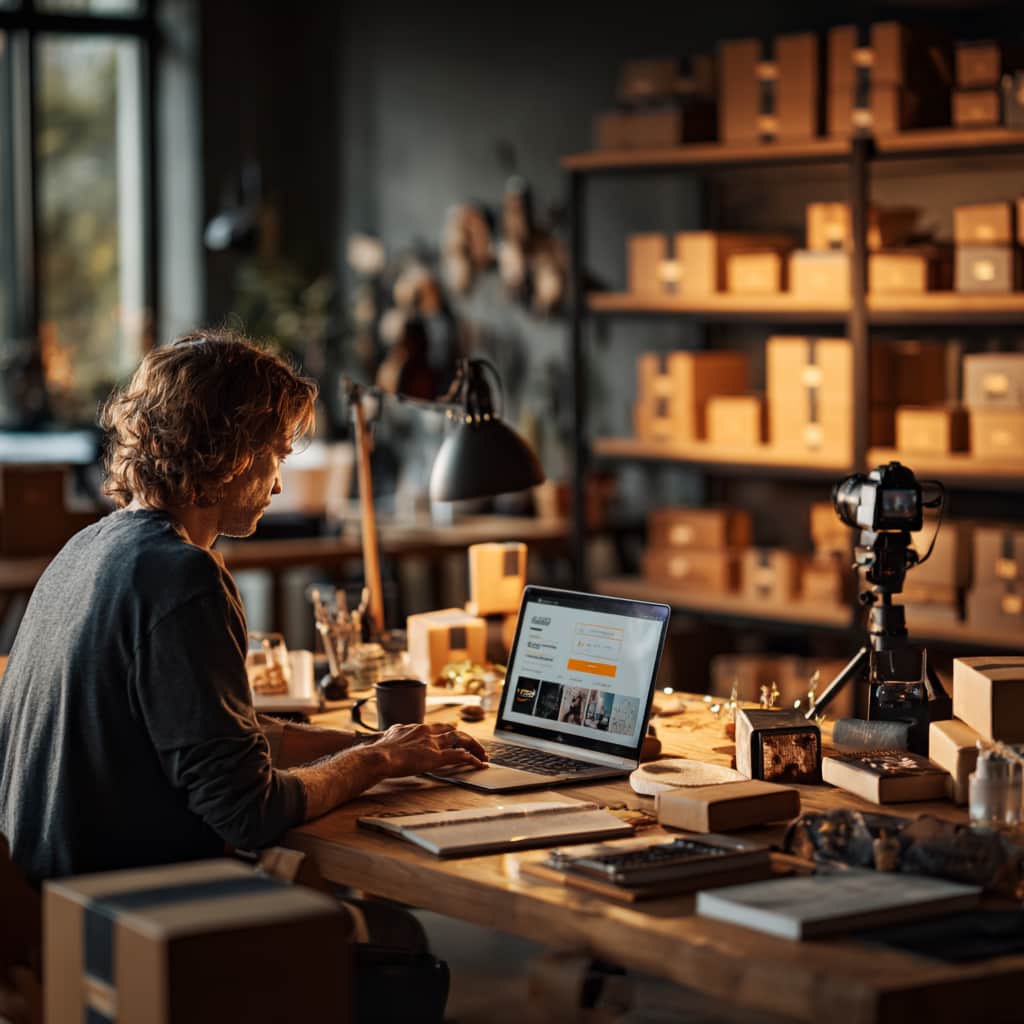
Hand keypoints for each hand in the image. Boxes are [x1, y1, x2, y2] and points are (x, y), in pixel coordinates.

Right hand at [366, 722, 487, 777]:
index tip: (457, 730)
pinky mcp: (436, 756)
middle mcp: (428, 732)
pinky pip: (460, 756)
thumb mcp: (385, 737)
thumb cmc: (377, 751)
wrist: (377, 756)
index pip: (439, 726)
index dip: (451, 729)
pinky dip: (472, 759)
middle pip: (454, 731)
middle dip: (468, 739)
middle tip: (476, 746)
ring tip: (483, 755)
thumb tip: (384, 735)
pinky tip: (479, 764)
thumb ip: (391, 735)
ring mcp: (433, 743)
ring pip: (461, 740)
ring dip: (474, 747)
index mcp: (416, 728)